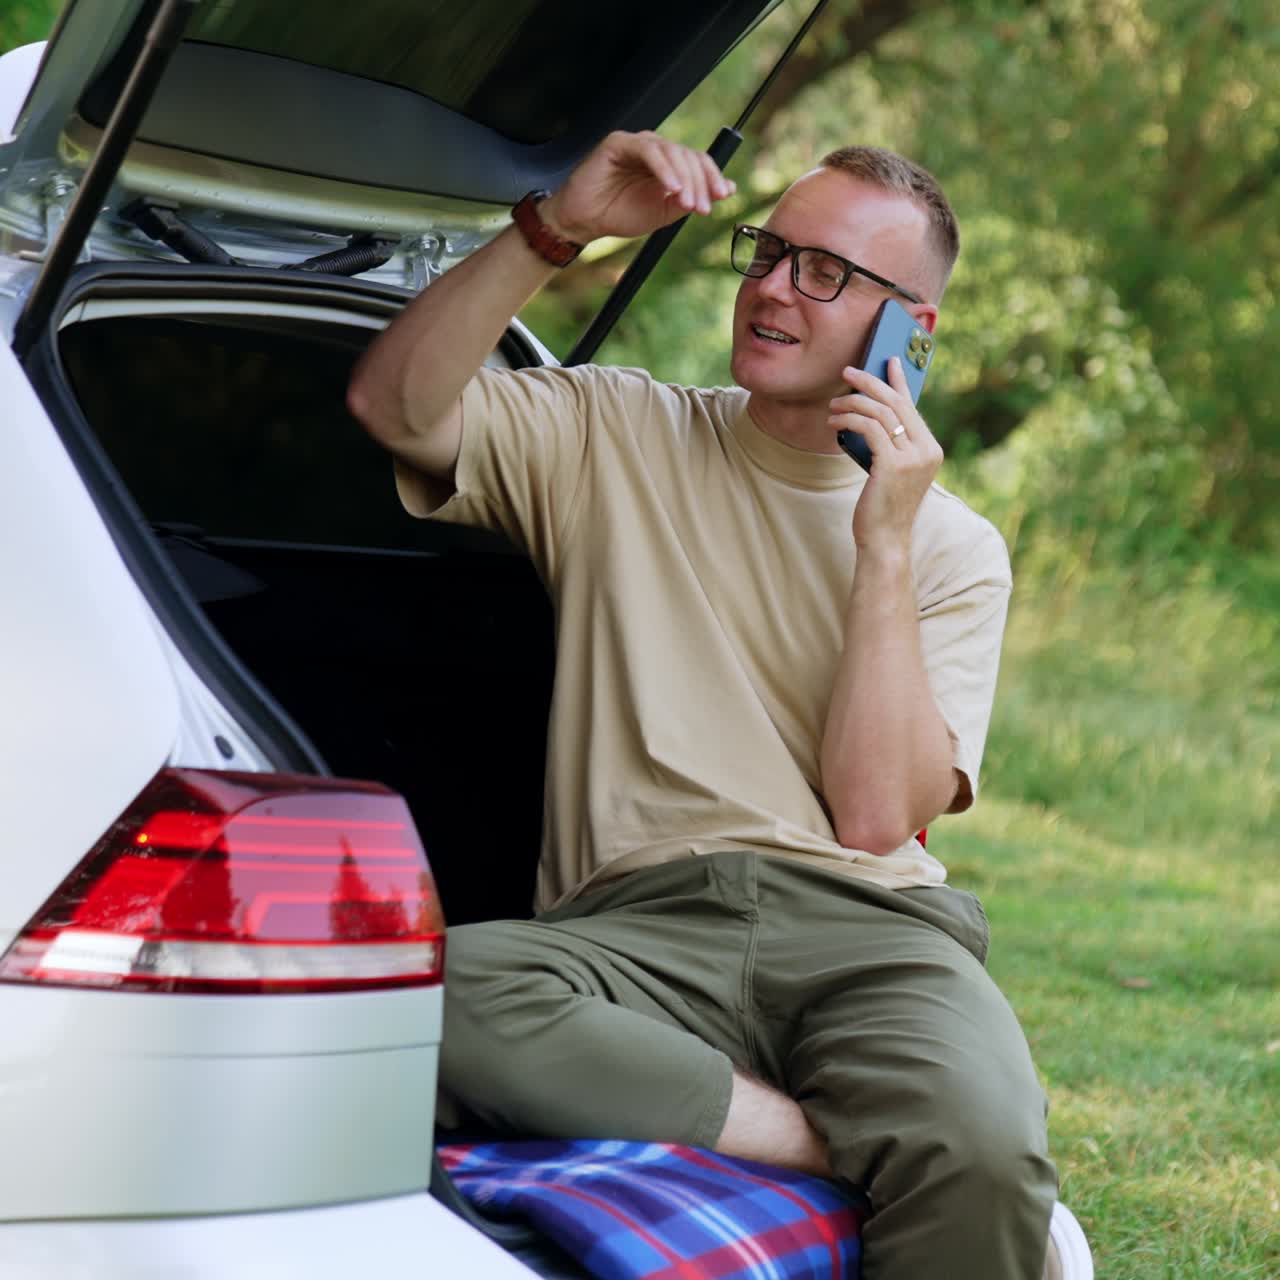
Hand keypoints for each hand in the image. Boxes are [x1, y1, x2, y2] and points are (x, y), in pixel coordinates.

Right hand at [540, 131, 734, 245]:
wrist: (584, 222)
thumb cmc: (619, 214)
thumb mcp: (664, 213)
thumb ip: (692, 200)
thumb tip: (727, 189)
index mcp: (668, 164)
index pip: (697, 161)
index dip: (712, 177)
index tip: (721, 197)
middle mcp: (655, 150)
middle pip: (688, 156)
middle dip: (700, 183)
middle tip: (701, 209)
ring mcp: (638, 143)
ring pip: (672, 152)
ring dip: (684, 179)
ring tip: (686, 203)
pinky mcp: (619, 143)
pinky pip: (649, 151)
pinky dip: (664, 170)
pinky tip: (670, 189)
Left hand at [828, 358, 943, 551]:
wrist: (885, 540)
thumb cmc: (883, 505)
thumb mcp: (891, 470)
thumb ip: (891, 444)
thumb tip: (871, 413)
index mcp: (931, 450)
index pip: (912, 406)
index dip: (899, 381)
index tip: (887, 360)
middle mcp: (927, 451)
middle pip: (897, 404)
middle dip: (870, 383)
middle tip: (847, 372)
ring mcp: (912, 459)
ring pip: (880, 413)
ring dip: (852, 404)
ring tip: (833, 406)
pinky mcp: (892, 466)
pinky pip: (869, 429)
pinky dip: (848, 421)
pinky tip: (834, 423)